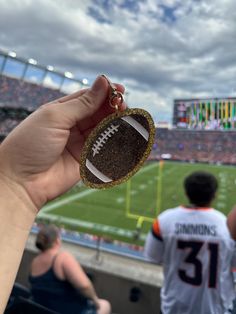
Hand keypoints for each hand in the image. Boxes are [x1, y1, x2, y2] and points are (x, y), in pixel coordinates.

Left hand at [0, 76, 124, 209]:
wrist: (20, 181)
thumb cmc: (30, 144)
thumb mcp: (55, 116)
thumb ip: (82, 103)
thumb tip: (103, 81)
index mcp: (61, 111)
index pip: (87, 97)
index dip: (104, 92)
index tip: (119, 90)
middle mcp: (72, 126)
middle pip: (98, 113)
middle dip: (112, 108)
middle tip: (124, 106)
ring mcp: (80, 143)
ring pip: (103, 129)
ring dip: (115, 124)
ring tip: (126, 119)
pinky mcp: (86, 161)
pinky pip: (104, 149)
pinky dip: (114, 143)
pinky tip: (123, 136)